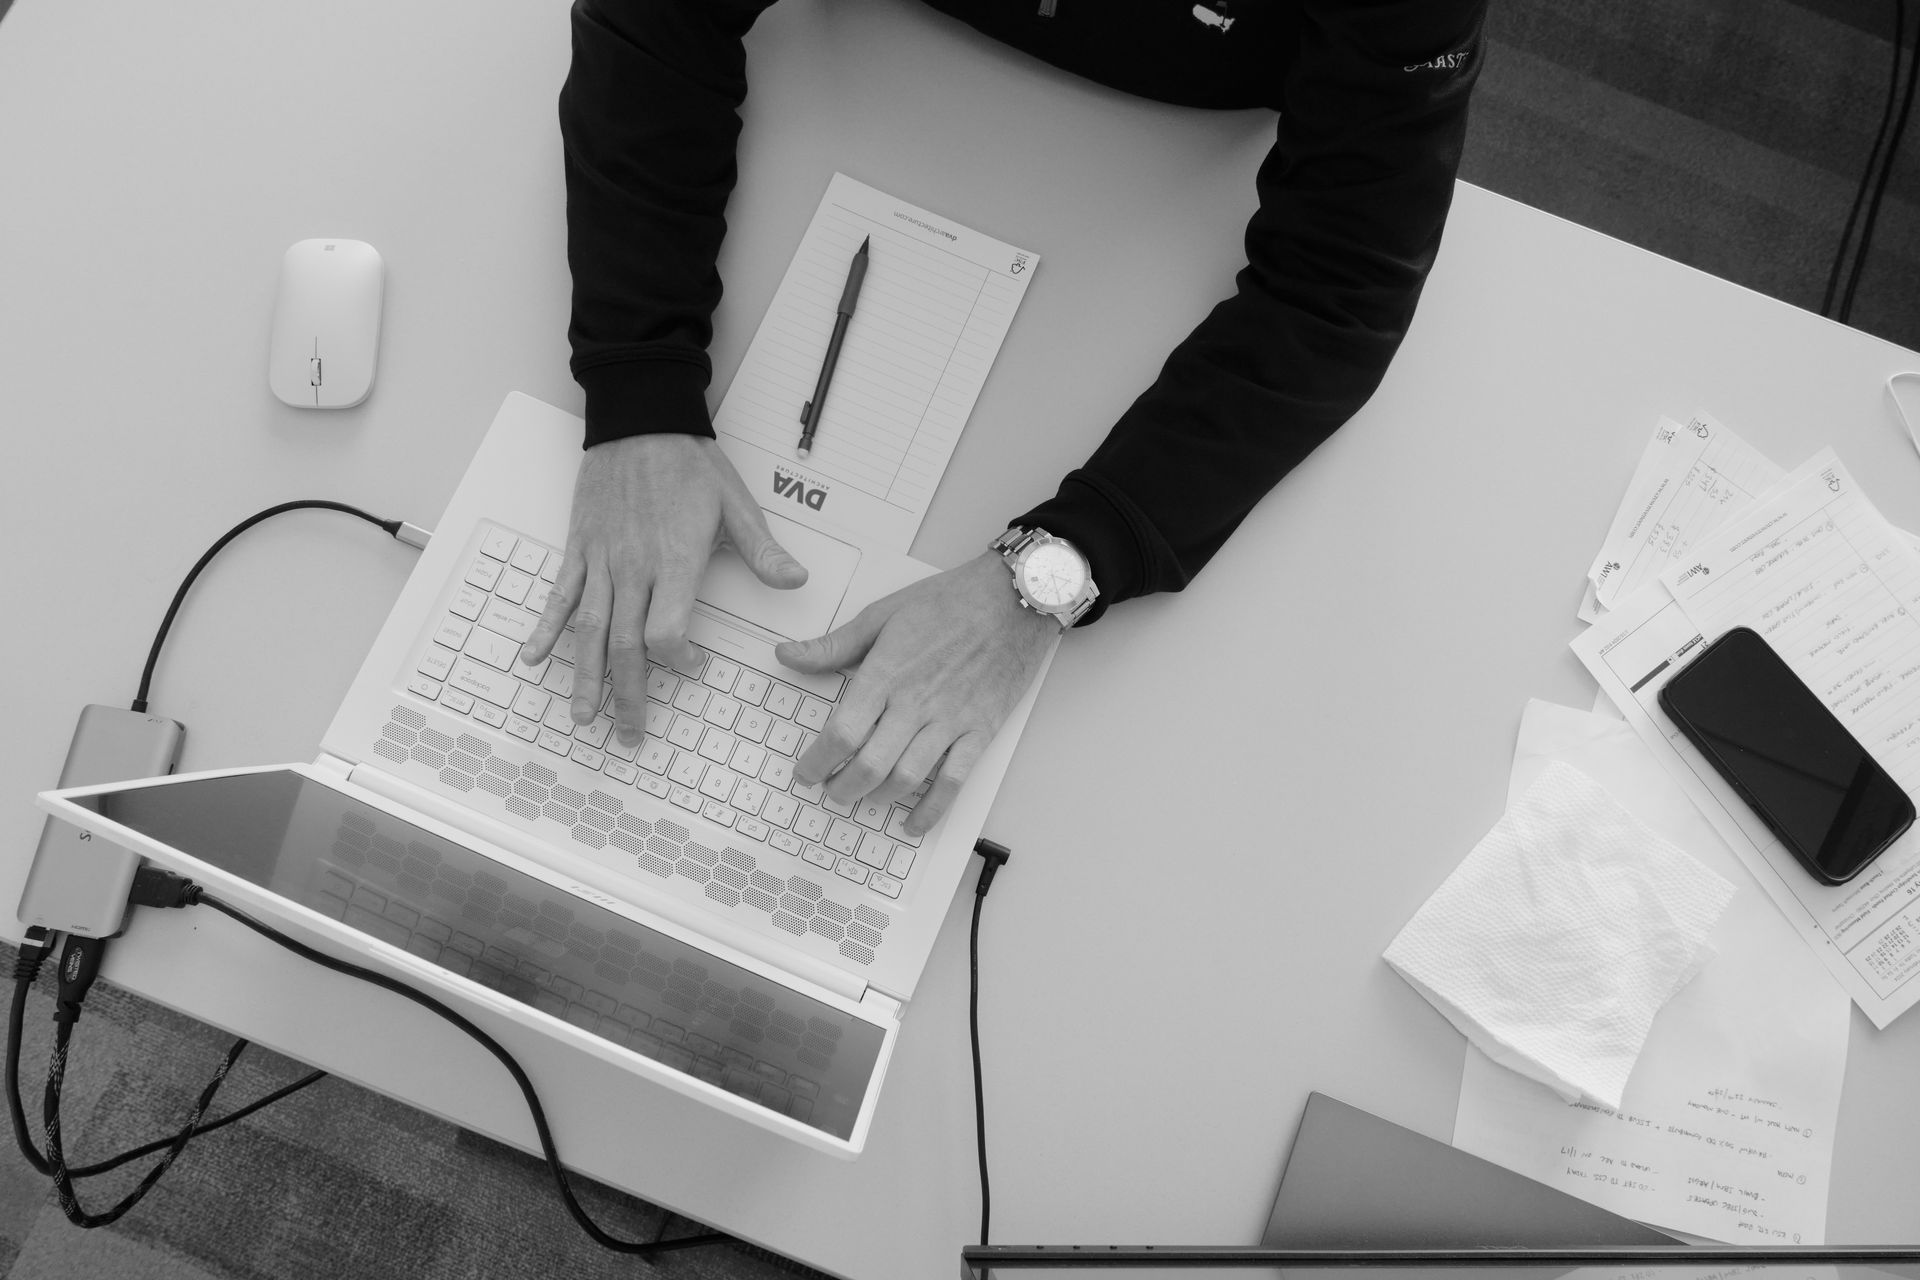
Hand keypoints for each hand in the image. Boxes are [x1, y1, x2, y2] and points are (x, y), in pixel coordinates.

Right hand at [520, 433, 806, 746]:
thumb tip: (797, 582)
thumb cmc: (689, 462)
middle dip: (627, 697)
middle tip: (629, 735)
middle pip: (624, 646)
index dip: (676, 660)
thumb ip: (763, 551)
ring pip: (588, 631)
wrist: (640, 419)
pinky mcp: (579, 548)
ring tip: (582, 716)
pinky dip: (545, 628)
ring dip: (584, 678)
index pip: (665, 631)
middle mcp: (632, 567)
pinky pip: (559, 595)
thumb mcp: (737, 504)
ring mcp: (601, 560)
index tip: (693, 668)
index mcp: (674, 561)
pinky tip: (533, 658)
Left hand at [776, 550, 1057, 835]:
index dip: (818, 762)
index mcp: (886, 674)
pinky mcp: (981, 730)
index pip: (842, 732)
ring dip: (880, 798)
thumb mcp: (882, 614)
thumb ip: (833, 645)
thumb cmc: (949, 602)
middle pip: (870, 765)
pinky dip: (933, 809)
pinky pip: (955, 780)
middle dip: (843, 788)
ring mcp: (950, 720)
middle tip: (831, 792)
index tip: (806, 773)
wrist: (1013, 599)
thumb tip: (787, 655)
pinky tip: (915, 823)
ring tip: (865, 800)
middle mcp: (915, 703)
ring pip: (907, 777)